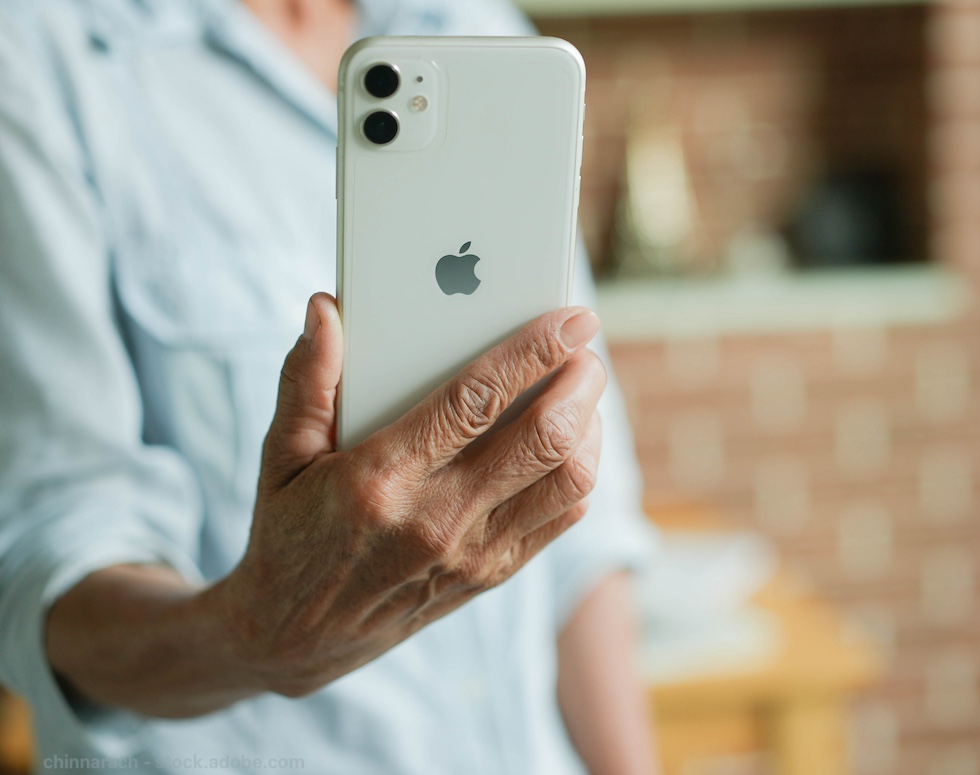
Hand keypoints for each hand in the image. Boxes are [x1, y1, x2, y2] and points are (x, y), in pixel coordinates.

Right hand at [212, 292, 605, 696]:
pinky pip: (561, 517)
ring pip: (568, 480)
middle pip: (543, 438)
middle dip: (579, 383)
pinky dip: (578, 472)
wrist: (296, 638)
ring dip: (589, 427)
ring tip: (580, 392)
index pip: (477, 400)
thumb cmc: (288, 533)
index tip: (572, 318)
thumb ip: (306, 380)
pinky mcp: (491, 575)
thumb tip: (326, 310)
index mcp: (381, 477)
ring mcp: (472, 553)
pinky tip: (567, 441)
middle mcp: (437, 519)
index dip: (532, 351)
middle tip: (585, 349)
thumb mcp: (280, 456)